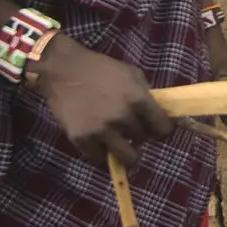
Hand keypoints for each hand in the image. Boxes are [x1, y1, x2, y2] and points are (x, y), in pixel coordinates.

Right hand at [29, 35, 173, 168]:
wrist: (63, 69)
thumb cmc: (100, 68)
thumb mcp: (131, 74)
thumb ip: (145, 94)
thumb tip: (158, 113)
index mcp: (138, 98)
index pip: (163, 128)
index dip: (163, 130)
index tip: (157, 130)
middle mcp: (122, 116)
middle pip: (144, 140)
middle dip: (140, 135)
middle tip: (130, 129)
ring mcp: (101, 130)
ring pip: (127, 158)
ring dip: (126, 152)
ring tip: (120, 143)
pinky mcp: (81, 139)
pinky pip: (100, 158)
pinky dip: (102, 154)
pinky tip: (100, 143)